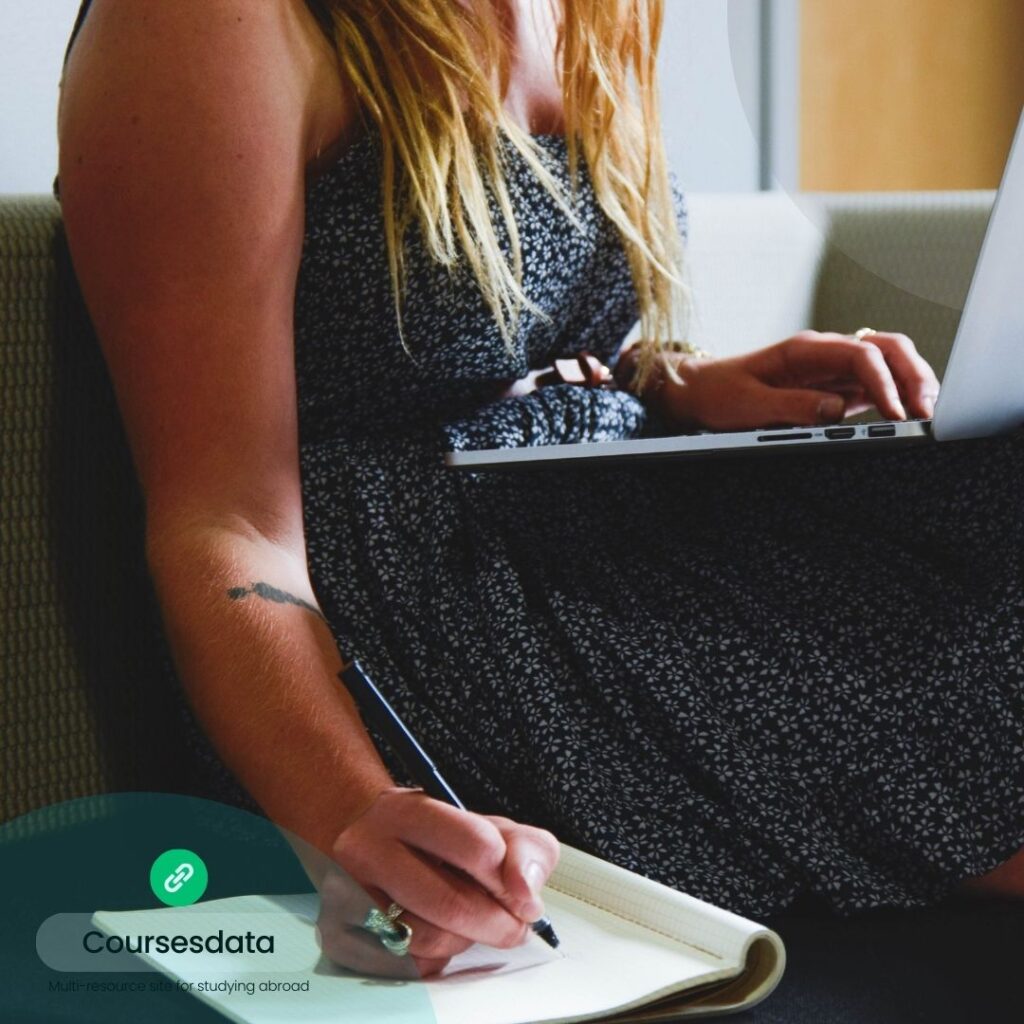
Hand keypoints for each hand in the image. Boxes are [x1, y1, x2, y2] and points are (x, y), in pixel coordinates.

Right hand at [317, 787, 559, 978]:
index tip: (520, 892)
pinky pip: (406, 965)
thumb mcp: (488, 825)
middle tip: (512, 924)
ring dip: (464, 941)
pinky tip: (436, 931)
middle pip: (452, 904)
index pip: (476, 846)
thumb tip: (526, 892)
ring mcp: (347, 892)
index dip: (510, 878)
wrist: (366, 837)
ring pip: (428, 940)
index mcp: (407, 810)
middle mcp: (368, 848)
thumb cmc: (437, 837)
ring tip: (467, 922)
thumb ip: (524, 849)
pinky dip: (436, 958)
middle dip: (498, 924)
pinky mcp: (341, 934)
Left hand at [658, 330, 940, 431]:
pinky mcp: (835, 390)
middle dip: (914, 374)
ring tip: (927, 415)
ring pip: (889, 366)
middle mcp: (826, 354)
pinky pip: (876, 387)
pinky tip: (907, 418)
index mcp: (806, 349)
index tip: (895, 412)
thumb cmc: (720, 393)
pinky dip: (898, 399)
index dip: (884, 381)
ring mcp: (834, 371)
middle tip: (928, 411)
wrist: (700, 392)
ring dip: (912, 384)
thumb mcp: (748, 404)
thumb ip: (791, 406)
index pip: (861, 354)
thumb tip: (835, 412)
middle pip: (887, 349)